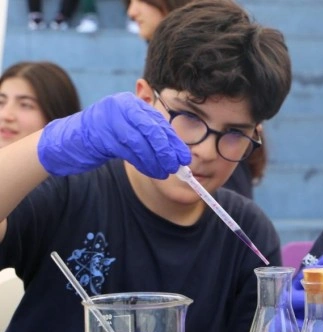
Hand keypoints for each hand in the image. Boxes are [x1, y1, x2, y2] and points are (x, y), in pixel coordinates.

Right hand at [38, 92, 190, 178]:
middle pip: (151, 130)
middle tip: (176, 167)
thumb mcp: (129, 129)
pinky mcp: (99, 136)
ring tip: (164, 172)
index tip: (184, 156)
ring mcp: (108, 119)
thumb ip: (149, 134)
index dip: (173, 141)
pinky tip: (150, 171)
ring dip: (154, 161)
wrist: (72, 140)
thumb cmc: (106, 137)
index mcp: (130, 103)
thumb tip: (176, 151)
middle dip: (166, 151)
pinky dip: (141, 163)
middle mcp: (120, 106)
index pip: (158, 122)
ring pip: (139, 143)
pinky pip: (127, 151)